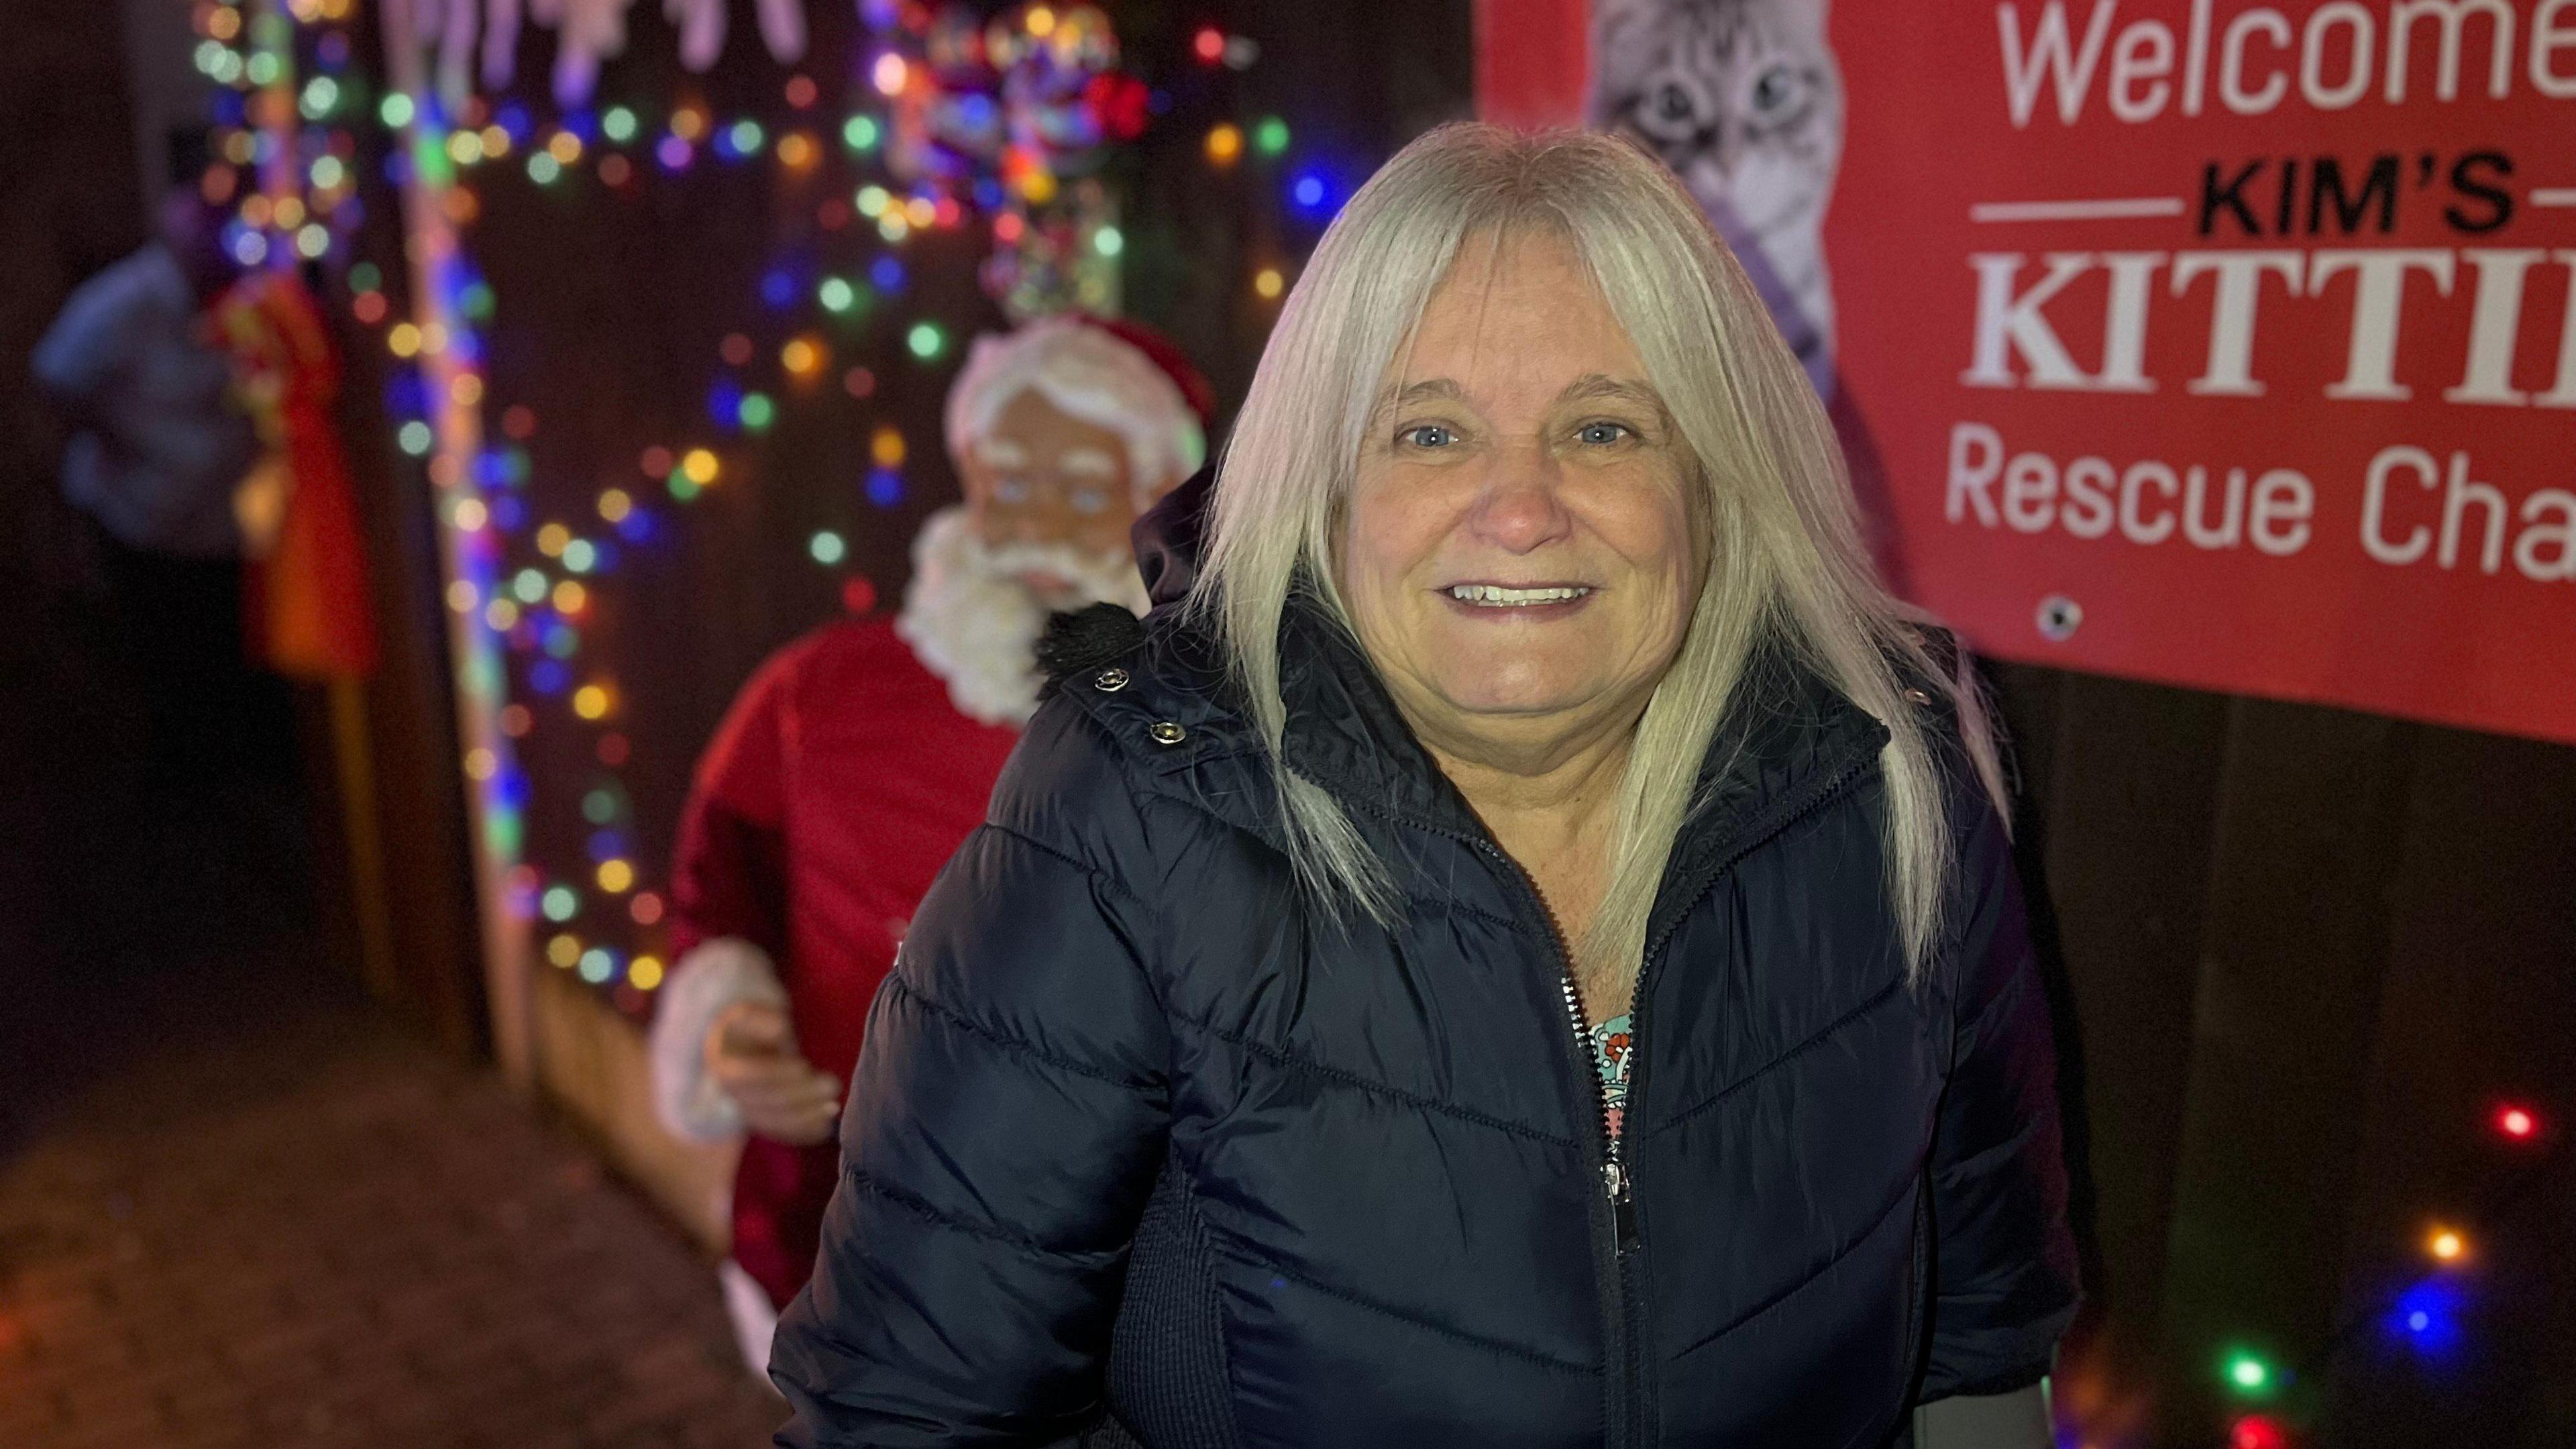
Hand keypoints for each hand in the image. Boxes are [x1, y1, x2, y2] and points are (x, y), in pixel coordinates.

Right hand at [704, 1001, 841, 1145]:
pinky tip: (826, 1127)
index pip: (750, 1076)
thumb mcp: (747, 1014)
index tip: (803, 1066)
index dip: (776, 1074)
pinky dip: (804, 1133)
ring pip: (775, 1123)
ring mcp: (749, 1112)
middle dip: (801, 1096)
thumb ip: (761, 1020)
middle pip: (767, 1102)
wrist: (738, 1049)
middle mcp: (735, 1096)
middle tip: (833, 1084)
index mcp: (726, 1067)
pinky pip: (783, 1132)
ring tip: (833, 1107)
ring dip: (806, 1119)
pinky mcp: (765, 1121)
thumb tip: (781, 1030)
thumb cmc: (747, 1028)